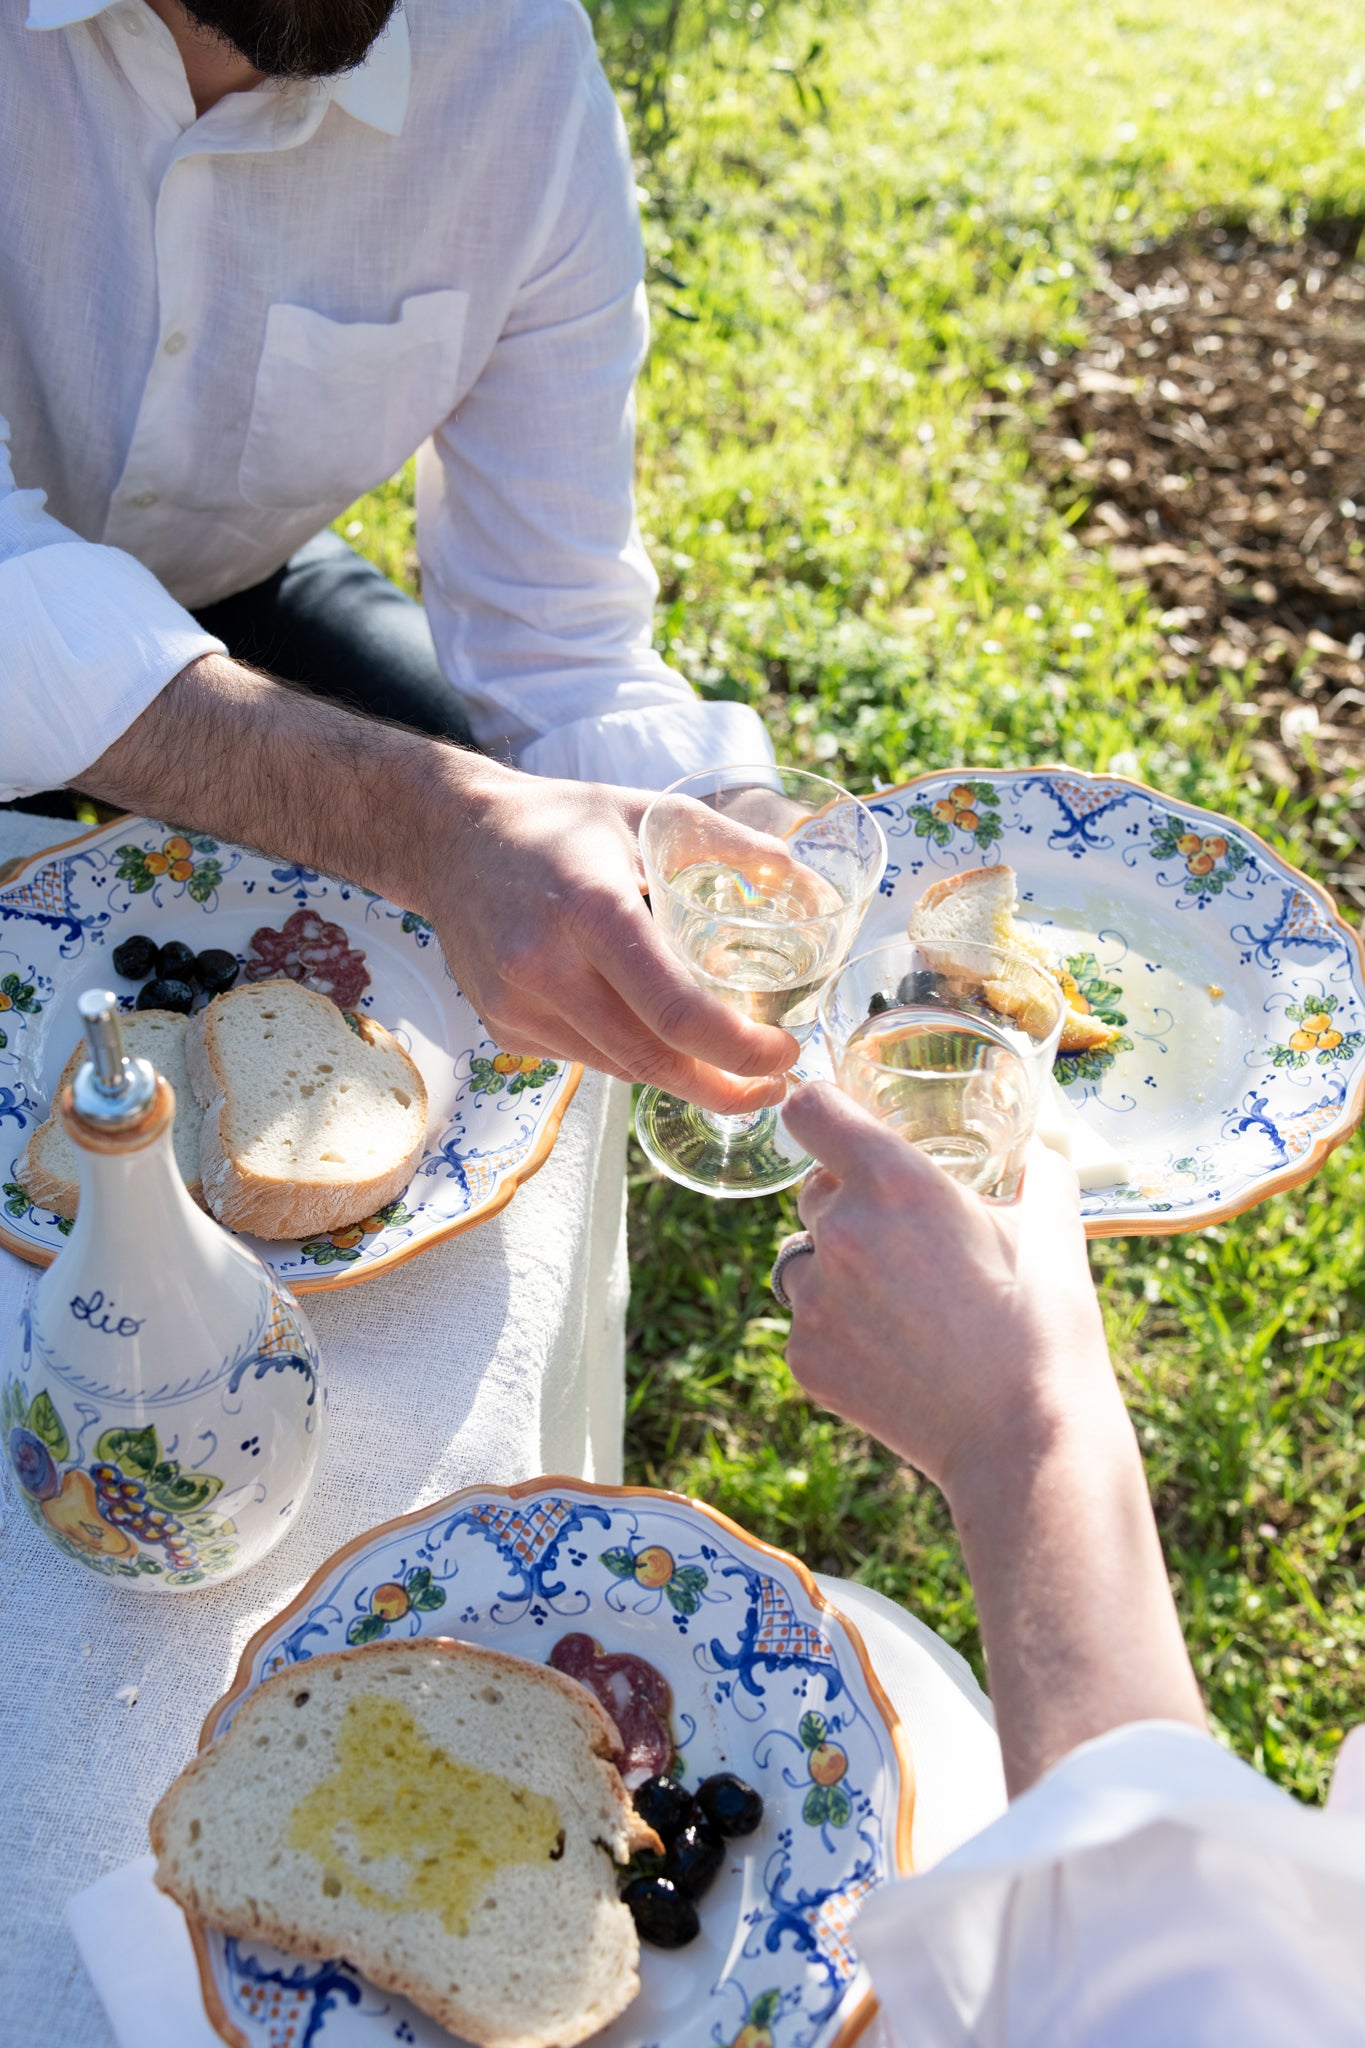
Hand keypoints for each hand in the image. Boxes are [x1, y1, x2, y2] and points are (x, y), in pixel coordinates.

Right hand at [80, 657, 797, 1112]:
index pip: (674, 1009)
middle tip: (775, 1087)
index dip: (739, 1049)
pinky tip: (656, 1035)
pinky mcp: (504, 1027)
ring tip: (732, 1067)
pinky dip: (632, 1056)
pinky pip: (586, 1059)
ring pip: (621, 1069)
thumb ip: (737, 851)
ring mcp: (517, 1004)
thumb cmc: (565, 823)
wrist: (451, 838)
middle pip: (652, 1061)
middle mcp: (545, 965)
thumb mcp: (652, 814)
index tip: (783, 1053)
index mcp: (591, 907)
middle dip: (724, 1088)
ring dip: (682, 1077)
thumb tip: (817, 891)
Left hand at [780, 1081, 1205, 1791]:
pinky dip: (839, 1329)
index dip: (823, 1111)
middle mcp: (840, 1233)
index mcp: (895, 1183)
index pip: (810, 1109)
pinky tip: (895, 1351)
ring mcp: (814, 1300)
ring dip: (838, 1270)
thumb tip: (1038, 1144)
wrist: (1024, 1442)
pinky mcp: (804, 1357)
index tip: (837, 1124)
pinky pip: (807, 1321)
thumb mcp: (1054, 1228)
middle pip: (811, 1191)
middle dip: (849, 1204)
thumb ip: (1039, 1168)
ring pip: (803, 1259)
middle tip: (908, 1242)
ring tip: (905, 1305)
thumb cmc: (1046, 1328)